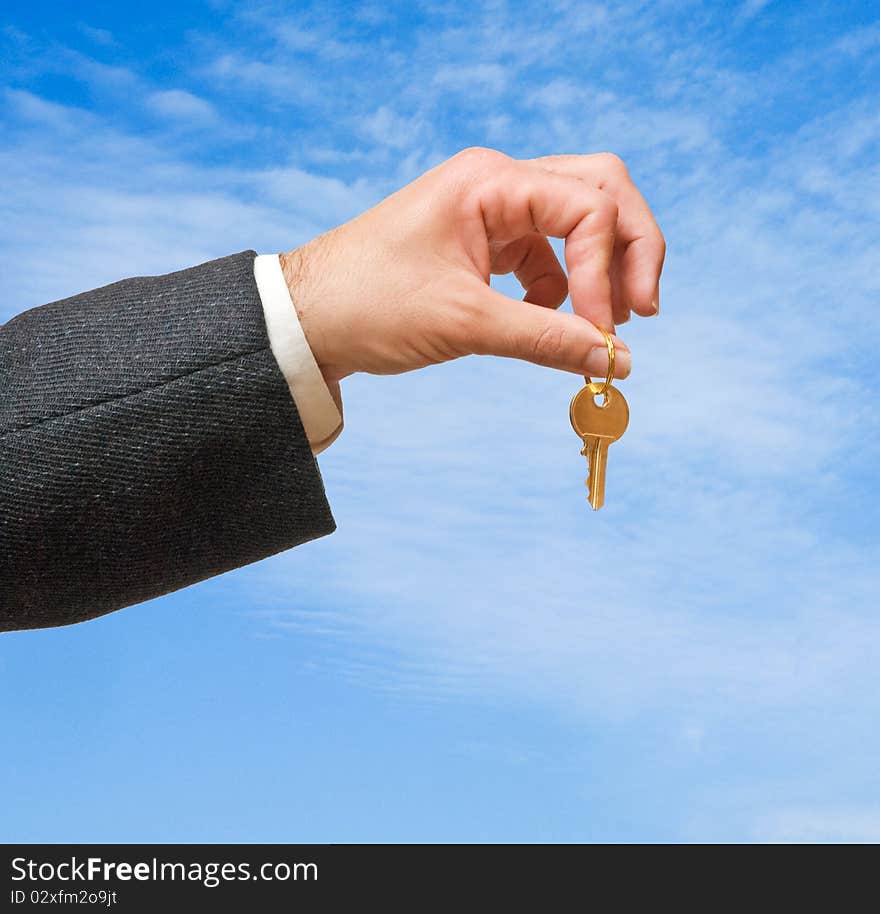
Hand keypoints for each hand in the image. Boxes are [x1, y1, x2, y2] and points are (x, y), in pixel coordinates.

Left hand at [279, 147, 664, 385]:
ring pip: (577, 221)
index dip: (608, 268)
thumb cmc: (370, 306)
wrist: (309, 319)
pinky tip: (554, 321)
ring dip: (600, 268)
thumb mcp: (466, 324)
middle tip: (641, 310)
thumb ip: (549, 339)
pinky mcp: (483, 240)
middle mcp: (496, 182)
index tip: (603, 331)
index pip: (589, 206)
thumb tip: (617, 362)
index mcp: (490, 181)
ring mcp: (491, 209)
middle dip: (629, 248)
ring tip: (603, 325)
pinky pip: (545, 252)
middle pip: (600, 190)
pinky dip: (562, 286)